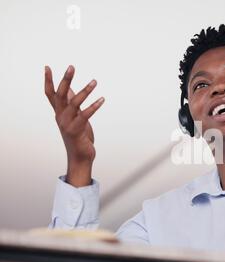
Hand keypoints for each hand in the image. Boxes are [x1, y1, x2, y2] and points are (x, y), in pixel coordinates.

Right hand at [44, 65, 104, 185]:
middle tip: (71, 67)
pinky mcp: (75, 130)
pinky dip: (94, 106)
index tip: (47, 67)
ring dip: (85, 91)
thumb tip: (70, 89)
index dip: (48, 81)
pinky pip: (85, 115)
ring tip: (95, 81)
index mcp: (59, 113)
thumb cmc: (79, 136)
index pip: (50, 94)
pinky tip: (102, 99)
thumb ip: (72, 104)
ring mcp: (66, 123)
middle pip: (60, 95)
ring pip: (74, 103)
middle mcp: (60, 117)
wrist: (80, 157)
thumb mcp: (75, 117)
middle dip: (65, 80)